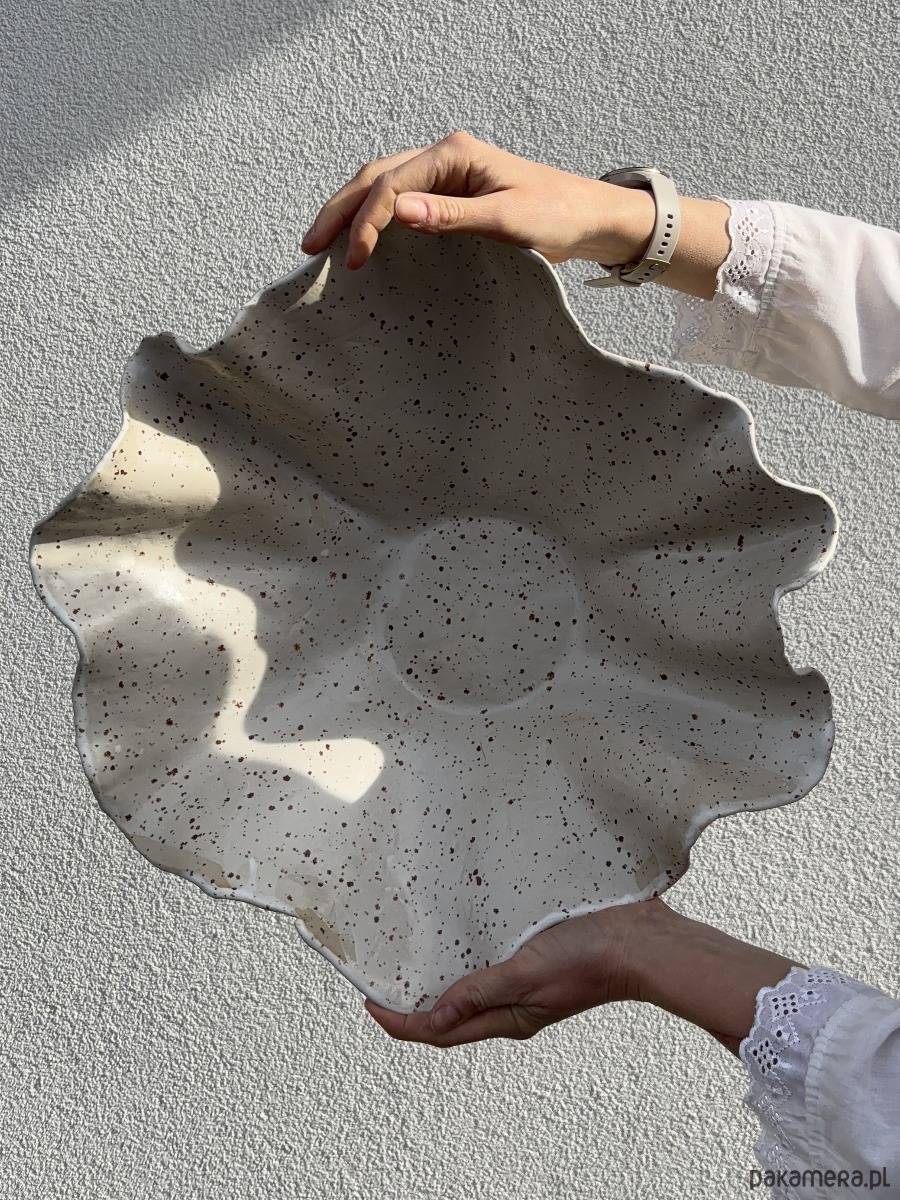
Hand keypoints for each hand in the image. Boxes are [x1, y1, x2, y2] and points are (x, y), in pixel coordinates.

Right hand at [300, 129, 640, 270]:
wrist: (590, 219)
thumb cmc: (557, 217)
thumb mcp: (506, 222)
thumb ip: (451, 217)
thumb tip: (398, 212)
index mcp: (453, 154)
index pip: (391, 186)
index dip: (366, 224)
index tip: (354, 261)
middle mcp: (444, 156)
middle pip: (375, 177)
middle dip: (339, 210)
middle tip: (310, 246)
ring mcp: (446, 174)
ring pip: (383, 185)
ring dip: (351, 211)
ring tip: (323, 242)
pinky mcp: (451, 194)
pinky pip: (401, 200)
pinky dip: (375, 217)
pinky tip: (360, 237)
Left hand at [365, 896, 803, 1053]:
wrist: (644, 941)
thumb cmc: (590, 959)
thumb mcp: (526, 975)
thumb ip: (479, 992)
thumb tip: (430, 1017)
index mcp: (508, 1016)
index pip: (440, 1031)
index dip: (401, 1022)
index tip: (369, 1005)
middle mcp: (514, 1004)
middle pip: (452, 1014)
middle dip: (415, 1005)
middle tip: (384, 982)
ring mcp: (527, 982)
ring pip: (472, 990)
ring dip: (441, 981)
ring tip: (414, 958)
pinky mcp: (540, 958)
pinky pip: (494, 965)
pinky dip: (470, 958)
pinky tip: (463, 932)